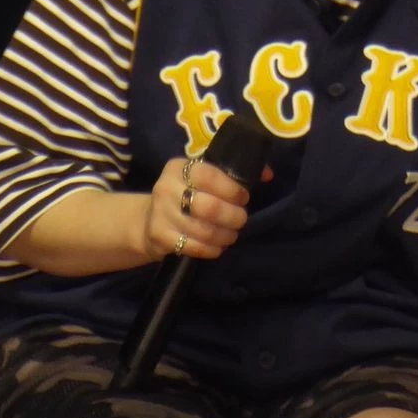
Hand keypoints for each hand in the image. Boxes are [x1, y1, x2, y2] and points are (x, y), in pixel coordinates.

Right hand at [143, 154, 272, 260]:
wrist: (149, 218)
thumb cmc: (187, 193)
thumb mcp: (204, 177)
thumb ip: (235, 172)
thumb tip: (268, 174)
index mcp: (179, 167)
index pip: (209, 175)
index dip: (232, 189)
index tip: (244, 198)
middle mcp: (166, 187)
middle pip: (208, 207)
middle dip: (233, 216)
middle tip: (241, 219)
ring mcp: (160, 213)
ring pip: (203, 230)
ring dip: (225, 235)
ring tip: (232, 234)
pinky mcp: (159, 236)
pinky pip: (193, 247)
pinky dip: (211, 249)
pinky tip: (218, 246)